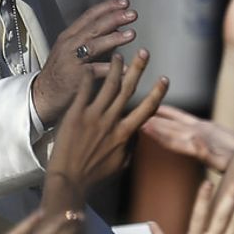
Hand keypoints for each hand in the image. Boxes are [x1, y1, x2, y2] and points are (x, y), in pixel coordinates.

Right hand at [32, 0, 139, 125]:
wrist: (43, 94)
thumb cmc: (61, 72)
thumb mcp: (72, 50)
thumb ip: (92, 39)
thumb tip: (116, 28)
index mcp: (69, 35)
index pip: (89, 16)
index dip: (107, 7)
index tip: (124, 3)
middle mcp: (69, 44)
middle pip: (94, 27)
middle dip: (114, 18)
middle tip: (132, 14)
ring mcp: (71, 60)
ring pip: (94, 45)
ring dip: (114, 38)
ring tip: (131, 34)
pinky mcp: (75, 77)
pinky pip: (96, 71)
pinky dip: (112, 68)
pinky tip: (126, 68)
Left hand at [47, 50, 168, 190]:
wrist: (69, 181)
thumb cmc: (94, 176)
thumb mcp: (120, 164)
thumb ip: (131, 147)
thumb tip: (139, 134)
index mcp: (125, 134)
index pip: (146, 108)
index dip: (157, 92)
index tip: (164, 79)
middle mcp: (112, 122)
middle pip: (129, 90)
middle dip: (138, 69)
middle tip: (144, 52)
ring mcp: (94, 117)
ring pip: (108, 86)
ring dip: (115, 68)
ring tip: (118, 55)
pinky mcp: (76, 115)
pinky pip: (84, 91)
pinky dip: (88, 77)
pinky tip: (89, 66)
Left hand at [139, 107, 233, 172]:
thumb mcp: (225, 161)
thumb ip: (210, 152)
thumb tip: (195, 141)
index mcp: (197, 149)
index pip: (173, 141)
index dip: (158, 134)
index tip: (143, 127)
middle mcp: (195, 141)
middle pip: (169, 131)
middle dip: (152, 125)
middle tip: (132, 115)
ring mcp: (199, 133)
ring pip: (173, 124)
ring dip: (158, 117)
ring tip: (141, 108)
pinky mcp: (207, 128)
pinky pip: (185, 118)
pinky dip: (172, 113)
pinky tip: (161, 106)